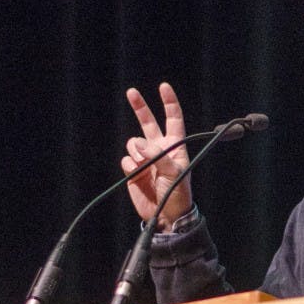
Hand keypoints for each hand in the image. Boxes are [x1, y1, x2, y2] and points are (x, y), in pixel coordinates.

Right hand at [122, 82, 191, 229]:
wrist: (166, 215)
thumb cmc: (178, 194)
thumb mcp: (175, 174)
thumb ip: (158, 157)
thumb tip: (139, 145)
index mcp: (175, 146)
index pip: (173, 119)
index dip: (169, 103)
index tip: (163, 87)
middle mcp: (159, 149)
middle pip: (148, 122)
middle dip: (140, 107)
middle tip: (131, 92)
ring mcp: (145, 158)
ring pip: (133, 143)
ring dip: (136, 152)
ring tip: (144, 167)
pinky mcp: (133, 170)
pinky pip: (126, 160)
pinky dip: (130, 166)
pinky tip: (137, 175)